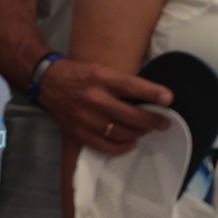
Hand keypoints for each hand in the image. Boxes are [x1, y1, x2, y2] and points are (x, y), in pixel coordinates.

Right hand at [37, 58, 172, 153]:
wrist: (47, 82)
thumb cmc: (81, 74)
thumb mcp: (102, 70)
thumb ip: (123, 83)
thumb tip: (153, 96)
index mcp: (101, 79)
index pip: (131, 86)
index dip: (152, 93)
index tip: (169, 99)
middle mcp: (94, 98)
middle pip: (130, 115)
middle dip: (152, 120)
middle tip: (164, 123)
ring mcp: (85, 118)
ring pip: (120, 132)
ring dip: (139, 133)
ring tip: (147, 130)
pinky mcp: (78, 132)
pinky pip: (104, 146)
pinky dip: (121, 147)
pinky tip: (131, 142)